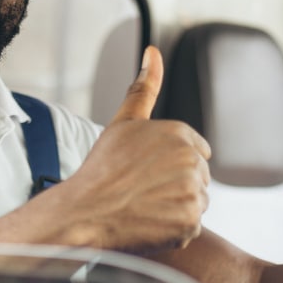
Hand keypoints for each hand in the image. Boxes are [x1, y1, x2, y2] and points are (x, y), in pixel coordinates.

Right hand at [55, 46, 211, 253]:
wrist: (84, 213)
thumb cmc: (101, 169)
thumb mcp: (123, 122)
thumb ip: (144, 88)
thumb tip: (153, 52)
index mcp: (179, 133)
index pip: (196, 152)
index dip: (170, 166)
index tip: (146, 173)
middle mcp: (190, 159)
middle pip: (198, 178)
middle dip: (176, 186)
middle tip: (142, 192)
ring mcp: (192, 191)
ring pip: (196, 202)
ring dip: (176, 208)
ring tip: (144, 207)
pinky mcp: (190, 221)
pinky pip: (190, 227)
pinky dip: (173, 230)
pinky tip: (149, 224)